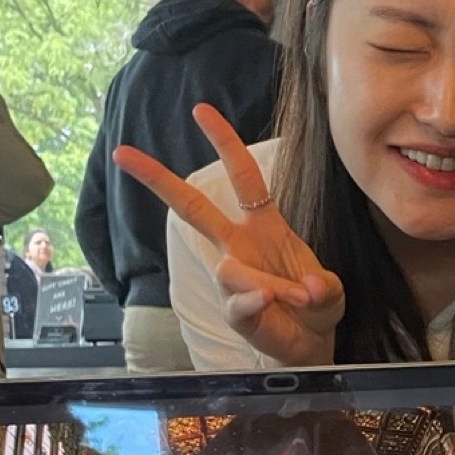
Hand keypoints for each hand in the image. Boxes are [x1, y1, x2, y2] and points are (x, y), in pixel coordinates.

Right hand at [115, 103, 343, 365]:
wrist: (312, 343)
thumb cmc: (316, 304)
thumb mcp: (330, 289)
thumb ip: (323, 287)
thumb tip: (308, 288)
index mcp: (262, 224)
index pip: (242, 175)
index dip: (225, 142)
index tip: (201, 110)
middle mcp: (239, 246)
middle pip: (193, 206)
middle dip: (158, 178)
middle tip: (123, 152)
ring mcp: (233, 279)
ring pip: (229, 268)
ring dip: (269, 282)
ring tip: (300, 296)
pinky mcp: (235, 311)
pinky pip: (236, 302)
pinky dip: (253, 301)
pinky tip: (266, 302)